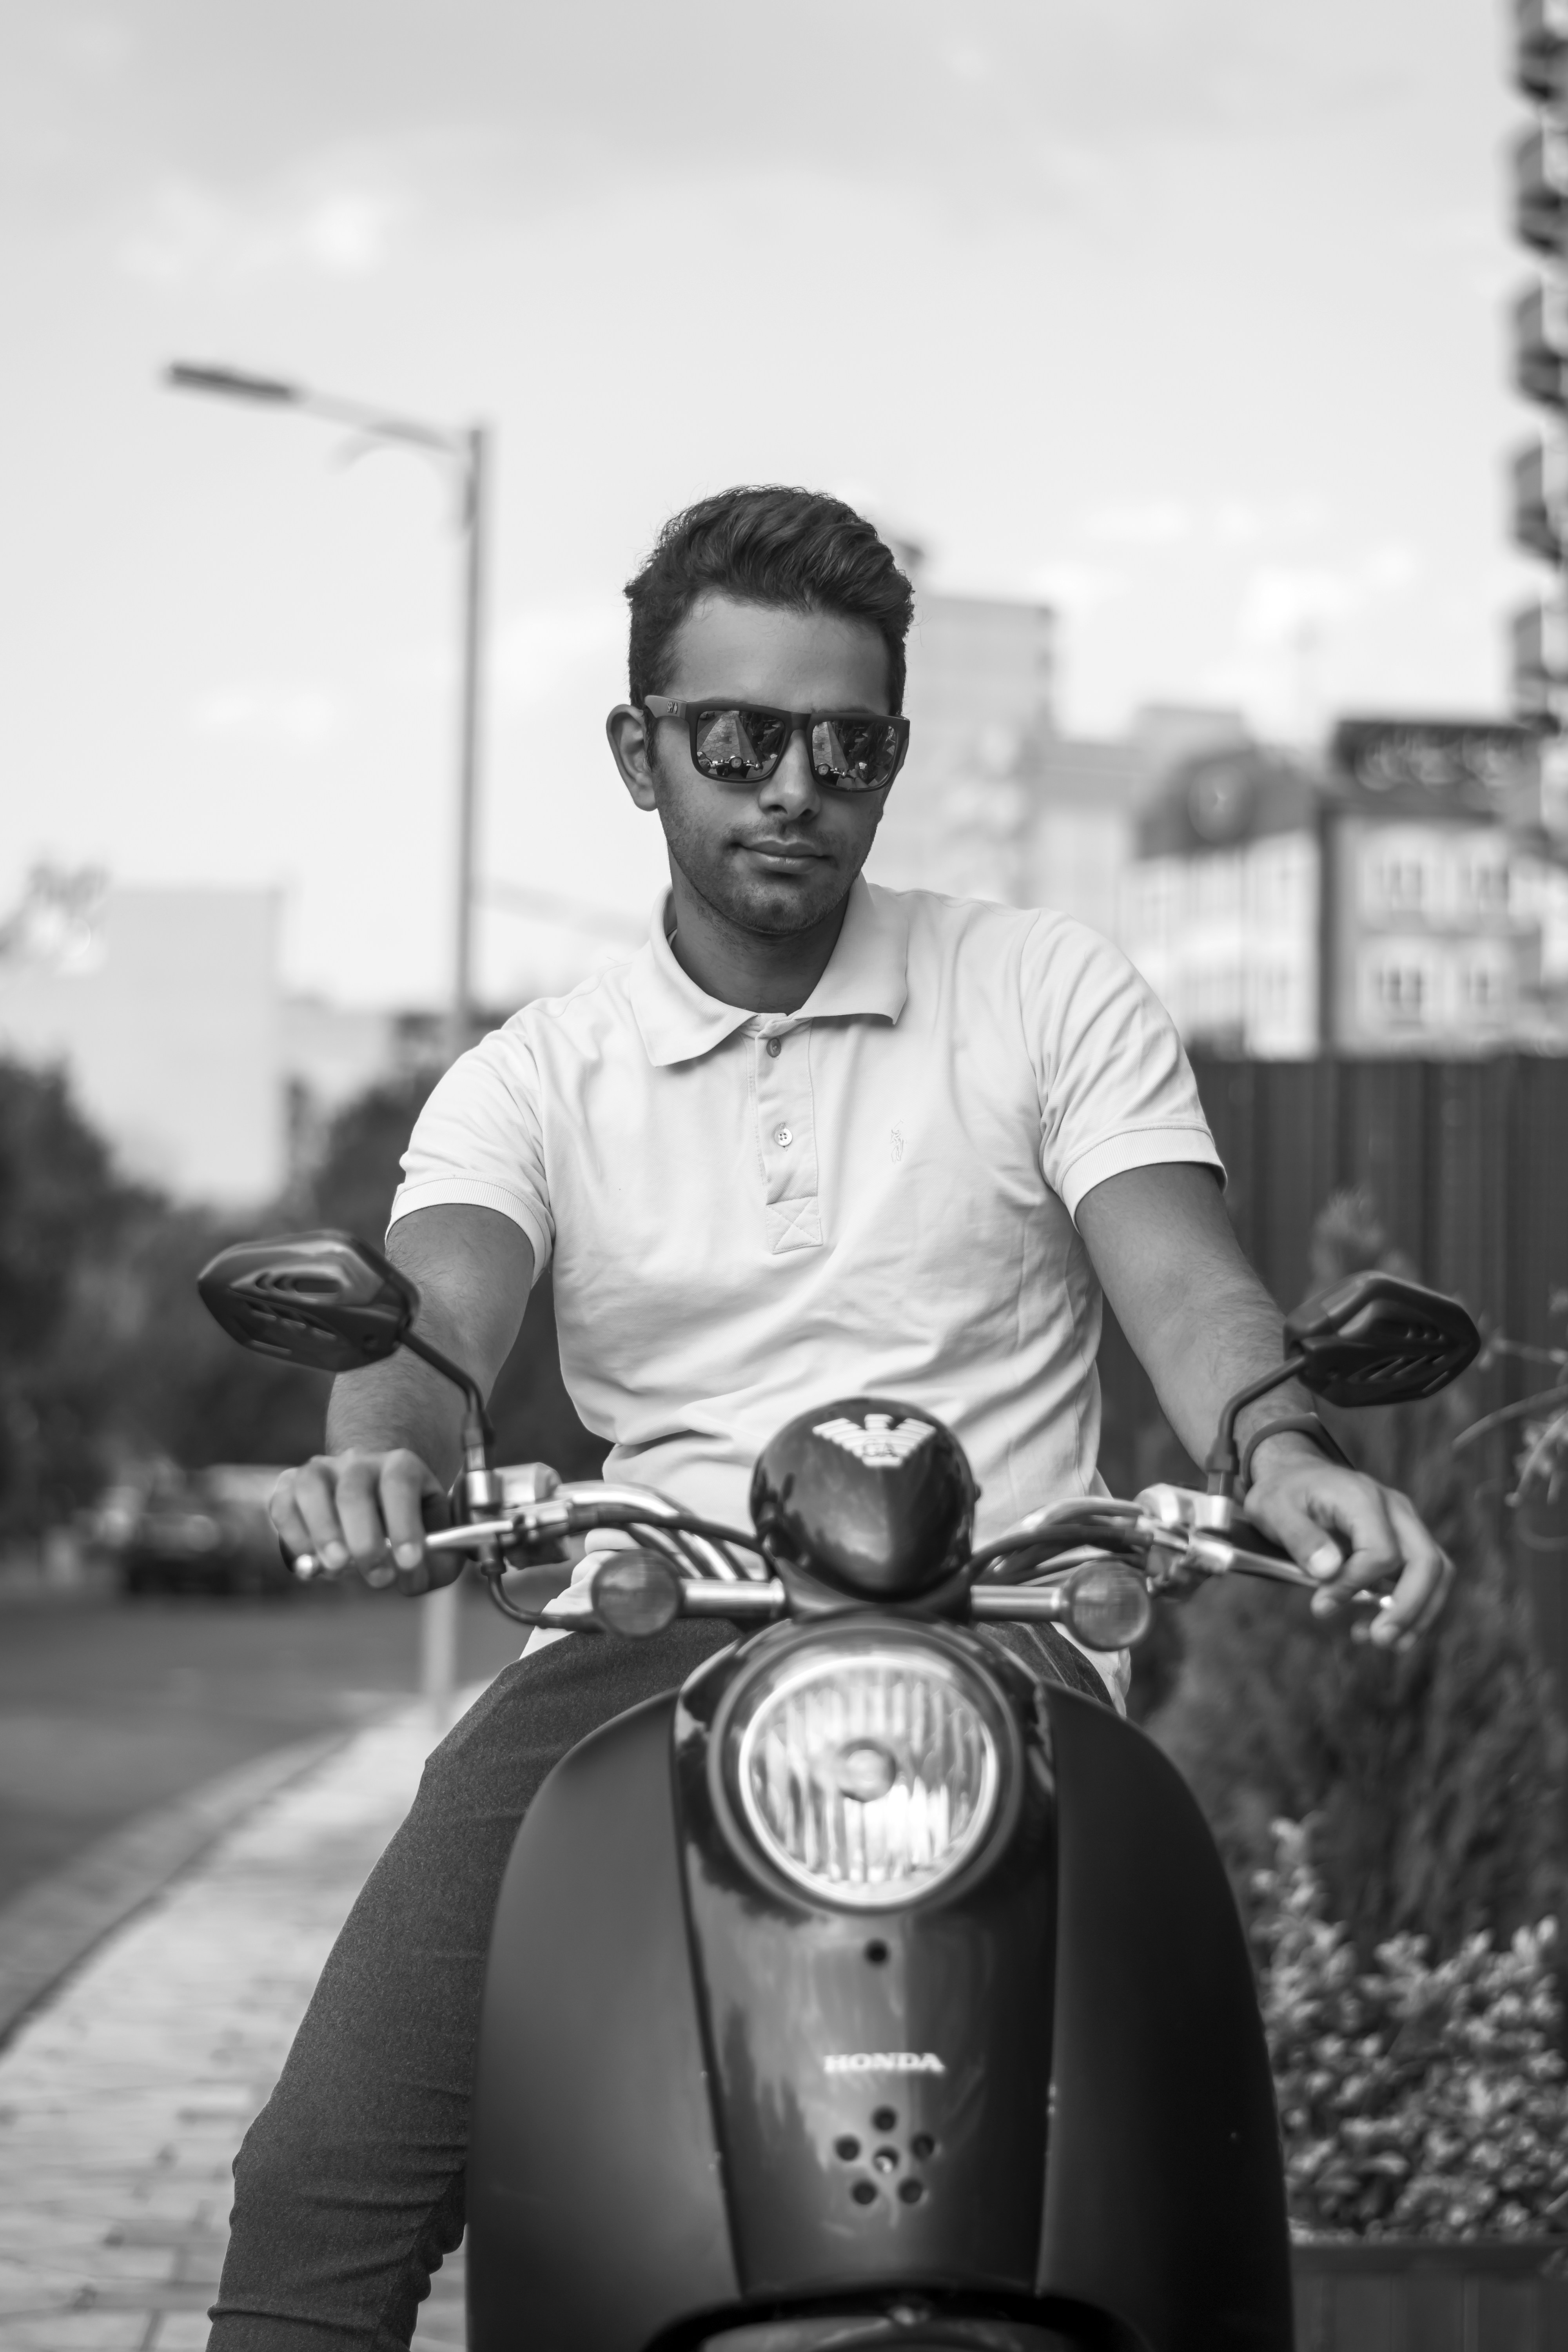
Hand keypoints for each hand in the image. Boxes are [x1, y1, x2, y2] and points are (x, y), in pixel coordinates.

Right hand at [269, 1450, 452, 1592]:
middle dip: (365, 1541)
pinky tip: (308, 1567)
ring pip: (311, 1489)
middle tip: (378, 1579)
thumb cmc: (408, 1522)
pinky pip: (282, 1505)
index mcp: (400, 1465)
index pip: (400, 1485)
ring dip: (323, 1532)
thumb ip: (438, 1562)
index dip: (405, 1525)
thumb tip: (414, 1583)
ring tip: (337, 1570)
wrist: (375, 1496)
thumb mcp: (436, 1535)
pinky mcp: (291, 1485)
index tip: (409, 1564)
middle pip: (354, 1491)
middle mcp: (359, 1461)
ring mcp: (321, 1470)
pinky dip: (293, 1537)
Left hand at [1241, 1437, 1452, 1650]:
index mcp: (1362, 1497)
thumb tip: (1329, 1571)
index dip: (1355, 1585)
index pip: (1381, 1551)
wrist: (1296, 1475)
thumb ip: (1299, 1538)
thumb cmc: (1283, 1493)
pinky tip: (1376, 1626)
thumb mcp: (1272, 1508)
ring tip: (1384, 1641)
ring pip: (1436, 1570)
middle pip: (1426, 1561)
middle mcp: (1394, 1508)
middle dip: (1408, 1608)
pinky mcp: (1405, 1540)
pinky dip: (1410, 1606)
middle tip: (1380, 1640)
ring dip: (1417, 1612)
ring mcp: (1404, 1523)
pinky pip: (1424, 1576)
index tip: (1321, 1606)